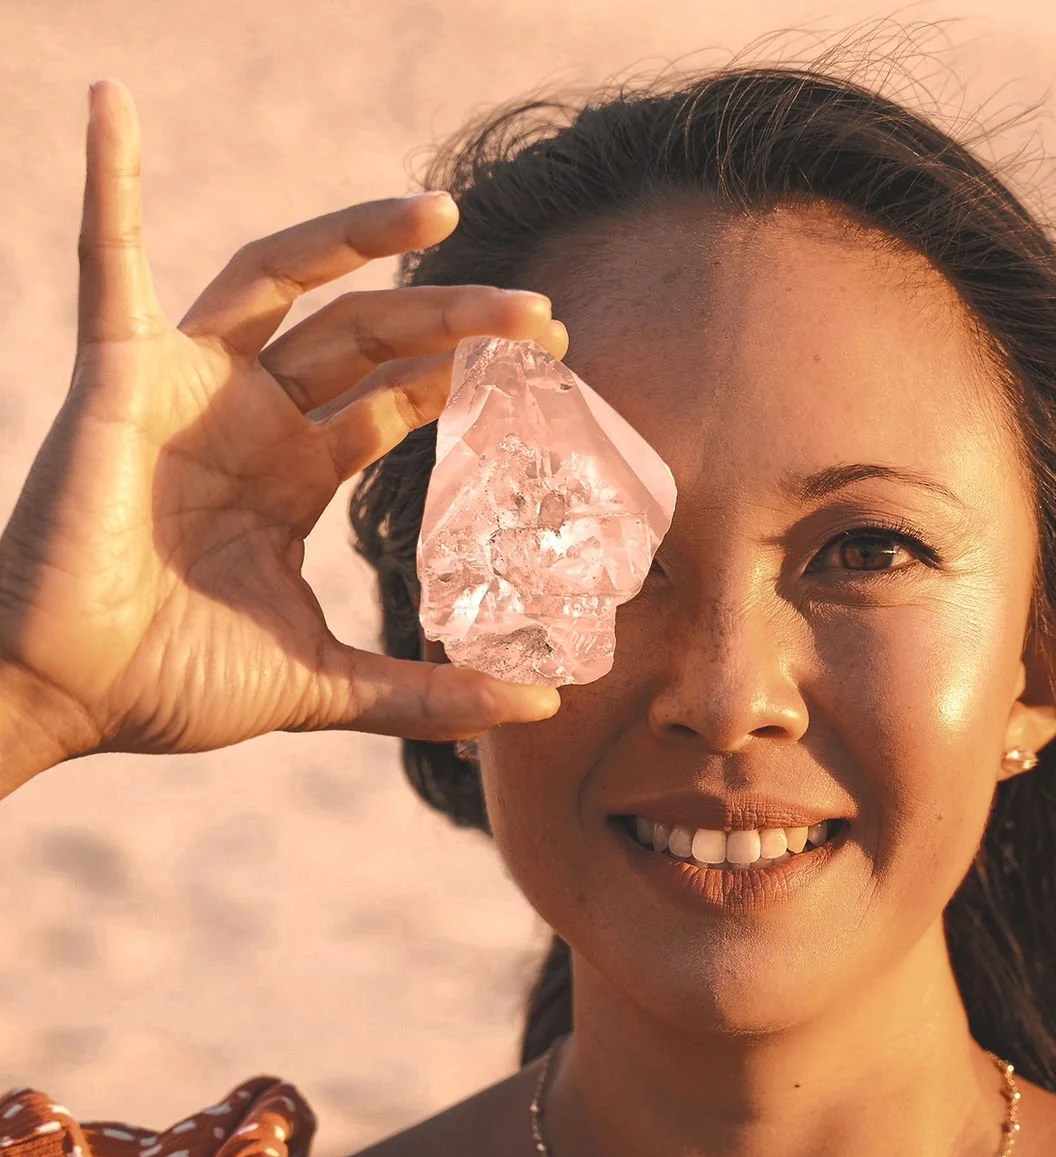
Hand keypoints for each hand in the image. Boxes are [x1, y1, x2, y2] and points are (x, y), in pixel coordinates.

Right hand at [0, 81, 563, 770]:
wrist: (61, 697)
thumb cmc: (172, 686)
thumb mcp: (325, 685)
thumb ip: (427, 693)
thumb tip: (542, 707)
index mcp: (295, 476)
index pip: (399, 400)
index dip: (470, 377)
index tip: (554, 364)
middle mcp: (251, 420)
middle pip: (369, 339)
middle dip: (456, 320)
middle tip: (546, 314)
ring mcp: (188, 388)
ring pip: (284, 283)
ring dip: (357, 237)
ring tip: (443, 208)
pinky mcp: (118, 376)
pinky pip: (107, 261)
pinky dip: (107, 183)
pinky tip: (110, 109)